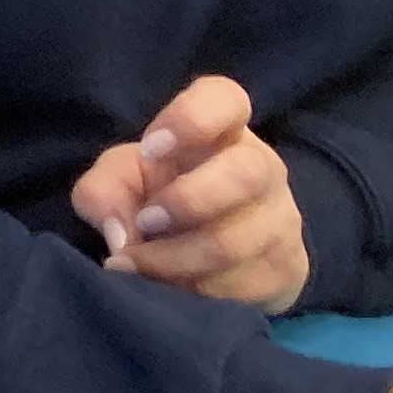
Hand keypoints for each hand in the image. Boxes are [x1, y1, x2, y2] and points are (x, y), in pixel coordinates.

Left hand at [71, 74, 308, 311]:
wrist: (218, 253)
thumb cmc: (159, 196)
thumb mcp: (121, 182)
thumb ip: (104, 192)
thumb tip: (120, 235)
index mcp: (222, 130)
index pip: (226, 99)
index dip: (190, 119)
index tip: (151, 148)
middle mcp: (262, 167)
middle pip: (245, 173)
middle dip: (186, 203)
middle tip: (144, 224)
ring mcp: (282, 219)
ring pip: (237, 241)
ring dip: (175, 261)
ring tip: (136, 266)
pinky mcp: (287, 268)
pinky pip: (244, 287)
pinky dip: (196, 293)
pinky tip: (171, 291)